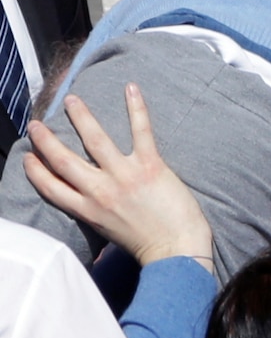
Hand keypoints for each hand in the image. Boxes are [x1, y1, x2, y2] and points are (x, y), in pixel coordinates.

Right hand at [24, 83, 213, 271]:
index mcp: (88, 211)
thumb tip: (91, 207)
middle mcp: (100, 192)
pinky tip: (131, 88)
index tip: (28, 156)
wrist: (176, 249)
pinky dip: (136, 107)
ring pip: (95, 139)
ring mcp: (123, 176)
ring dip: (81, 117)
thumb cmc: (149, 244)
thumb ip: (97, 216)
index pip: (52, 188)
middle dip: (46, 140)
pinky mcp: (149, 166)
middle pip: (64, 161)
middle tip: (37, 124)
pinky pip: (141, 131)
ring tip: (72, 100)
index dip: (37, 171)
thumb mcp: (110, 233)